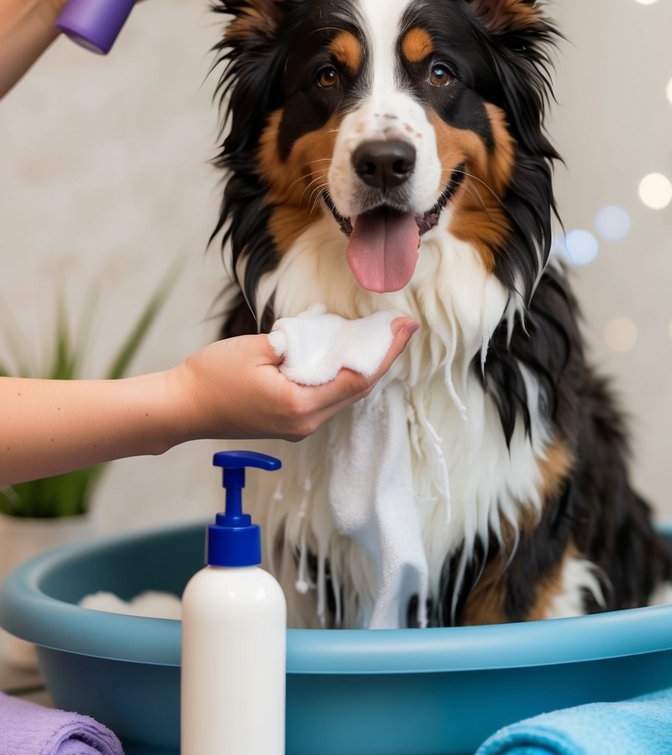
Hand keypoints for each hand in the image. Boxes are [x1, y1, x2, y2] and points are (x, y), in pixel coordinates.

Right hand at [168, 318, 418, 443]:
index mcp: (299, 405)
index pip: (358, 379)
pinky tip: (344, 354)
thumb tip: (326, 336)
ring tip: (378, 337)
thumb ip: (296, 343)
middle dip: (382, 358)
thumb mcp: (255, 348)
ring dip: (363, 367)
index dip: (386, 352)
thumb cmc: (211, 376)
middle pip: (358, 390)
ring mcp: (298, 427)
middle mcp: (305, 423)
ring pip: (344, 395)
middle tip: (401, 328)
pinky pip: (327, 398)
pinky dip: (341, 376)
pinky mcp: (290, 423)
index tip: (406, 327)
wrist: (182, 408)